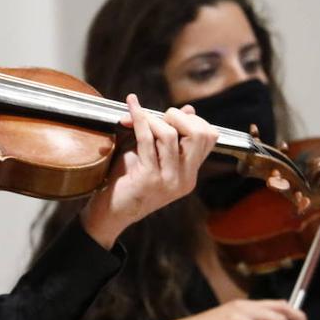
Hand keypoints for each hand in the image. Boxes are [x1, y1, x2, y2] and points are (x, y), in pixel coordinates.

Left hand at [80, 94, 218, 248]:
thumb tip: (188, 110)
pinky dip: (138, 118)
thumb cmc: (128, 181)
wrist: (110, 213)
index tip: (170, 116)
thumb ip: (171, 134)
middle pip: (199, 134)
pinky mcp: (149, 178)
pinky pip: (146, 139)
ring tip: (138, 116)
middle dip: (177, 116)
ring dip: (152, 119)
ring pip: (170, 135)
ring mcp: (168, 180)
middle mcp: (185, 178)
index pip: (209, 137)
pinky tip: (131, 107)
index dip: (192, 119)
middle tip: (158, 117)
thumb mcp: (154, 156)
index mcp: (190, 174)